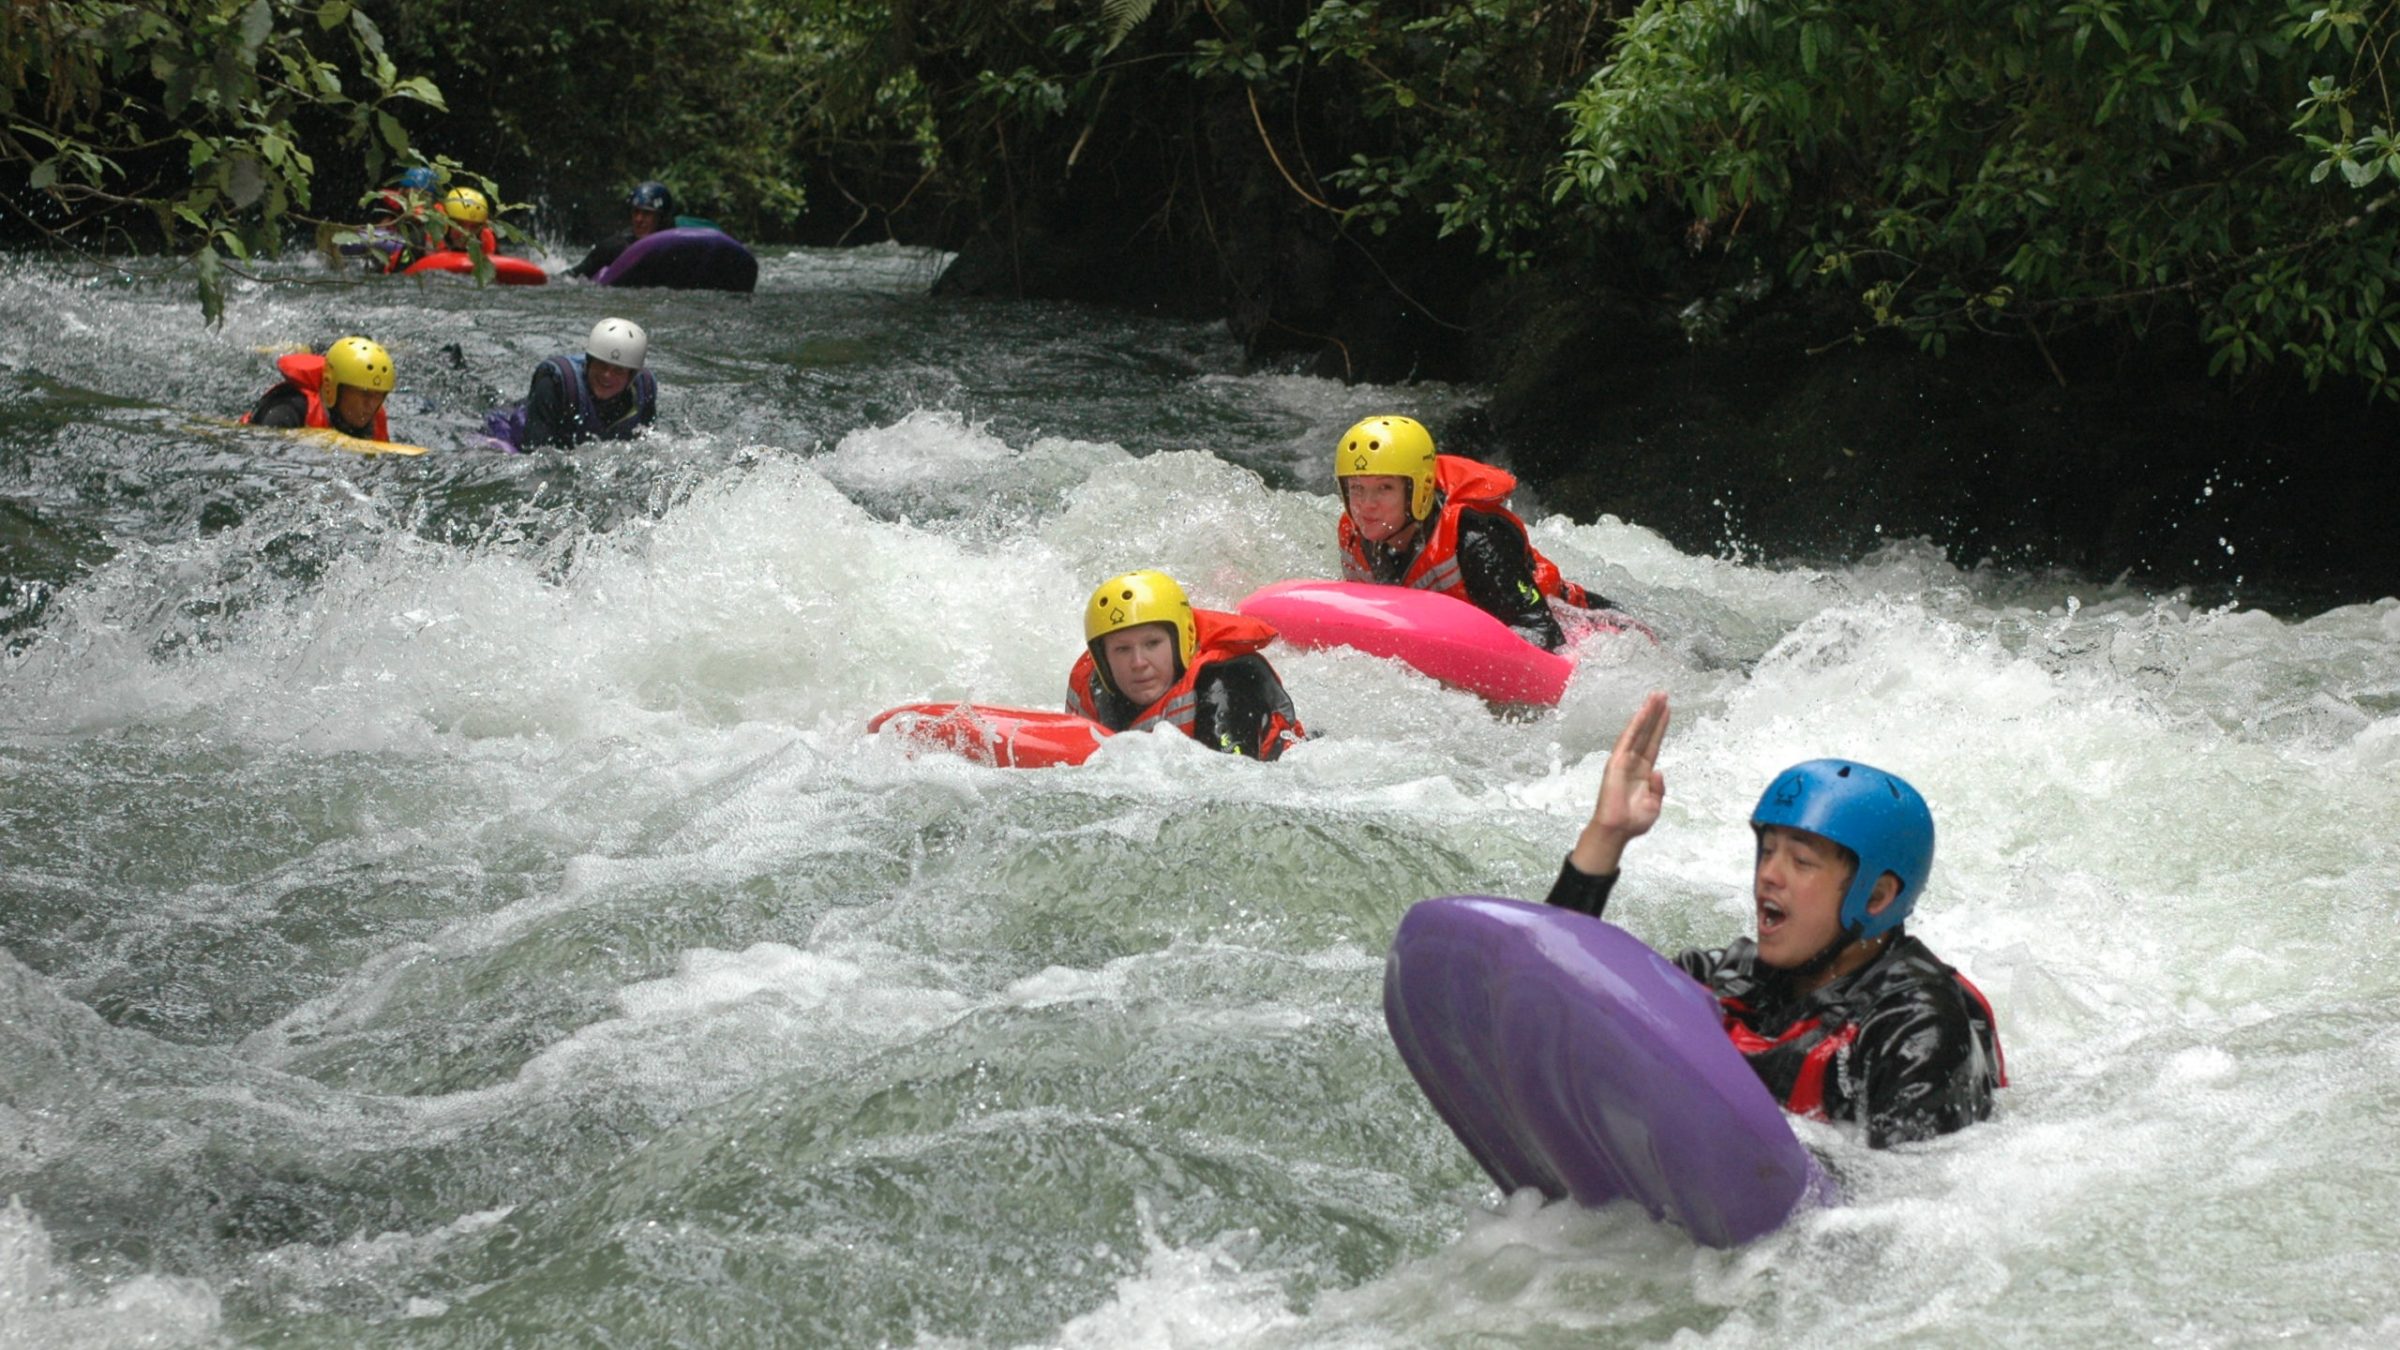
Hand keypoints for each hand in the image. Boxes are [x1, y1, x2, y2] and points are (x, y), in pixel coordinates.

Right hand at [1568, 691, 1668, 876]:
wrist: (1617, 830)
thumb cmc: (1633, 821)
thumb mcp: (1654, 805)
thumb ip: (1659, 788)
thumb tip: (1658, 772)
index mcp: (1643, 772)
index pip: (1654, 743)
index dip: (1661, 727)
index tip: (1667, 710)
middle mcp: (1634, 762)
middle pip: (1647, 732)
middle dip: (1655, 713)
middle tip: (1662, 694)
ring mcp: (1624, 760)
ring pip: (1638, 731)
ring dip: (1647, 713)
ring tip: (1656, 696)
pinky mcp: (1616, 762)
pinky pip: (1628, 739)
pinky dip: (1635, 725)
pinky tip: (1642, 712)